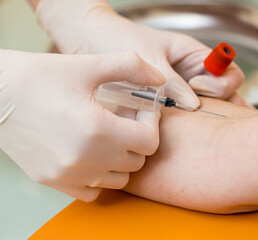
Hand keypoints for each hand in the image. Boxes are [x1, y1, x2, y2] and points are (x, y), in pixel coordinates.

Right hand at [0, 50, 164, 200]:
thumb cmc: (38, 77)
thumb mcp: (88, 65)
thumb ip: (131, 67)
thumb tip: (159, 80)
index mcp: (98, 129)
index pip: (149, 142)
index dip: (151, 124)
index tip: (142, 111)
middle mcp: (85, 158)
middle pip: (137, 160)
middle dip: (138, 139)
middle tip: (127, 120)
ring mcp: (68, 174)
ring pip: (118, 178)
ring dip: (122, 159)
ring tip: (111, 137)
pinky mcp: (54, 181)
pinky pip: (93, 192)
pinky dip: (100, 177)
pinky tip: (93, 155)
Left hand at [35, 0, 244, 107]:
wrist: (87, 40)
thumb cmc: (119, 38)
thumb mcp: (149, 58)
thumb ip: (172, 82)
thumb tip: (194, 107)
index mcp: (194, 57)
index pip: (229, 74)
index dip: (221, 84)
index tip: (196, 86)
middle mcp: (191, 75)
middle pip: (224, 97)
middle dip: (218, 107)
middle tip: (197, 114)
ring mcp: (179, 92)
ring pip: (204, 111)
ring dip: (200, 121)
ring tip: (185, 126)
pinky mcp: (163, 105)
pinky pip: (180, 118)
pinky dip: (182, 126)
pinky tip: (175, 134)